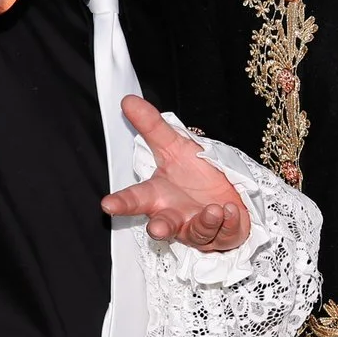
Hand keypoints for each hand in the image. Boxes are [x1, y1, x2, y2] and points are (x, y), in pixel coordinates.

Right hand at [100, 96, 250, 250]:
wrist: (229, 190)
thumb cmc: (195, 173)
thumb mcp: (175, 146)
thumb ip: (151, 127)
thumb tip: (128, 100)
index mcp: (158, 196)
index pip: (134, 200)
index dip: (120, 203)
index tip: (107, 205)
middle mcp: (175, 217)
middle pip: (162, 226)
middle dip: (159, 228)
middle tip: (157, 227)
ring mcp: (198, 229)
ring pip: (198, 233)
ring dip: (204, 222)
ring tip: (213, 208)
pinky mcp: (223, 236)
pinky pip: (226, 234)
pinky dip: (228, 224)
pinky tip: (230, 210)